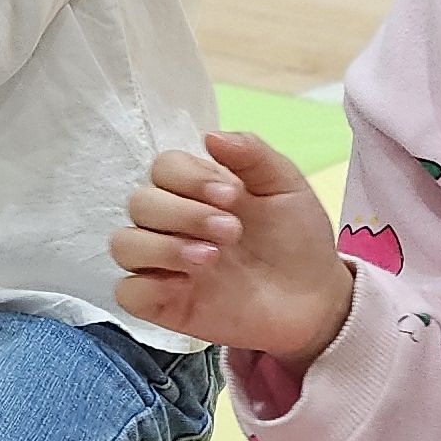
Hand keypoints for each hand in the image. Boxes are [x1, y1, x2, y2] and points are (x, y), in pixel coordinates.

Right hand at [112, 129, 360, 359]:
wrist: (317, 299)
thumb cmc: (297, 240)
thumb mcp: (286, 187)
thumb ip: (251, 153)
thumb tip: (209, 135)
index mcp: (196, 191)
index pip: (162, 168)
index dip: (188, 177)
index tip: (231, 196)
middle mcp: (173, 224)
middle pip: (139, 203)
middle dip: (184, 214)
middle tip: (232, 231)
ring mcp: (165, 265)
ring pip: (124, 244)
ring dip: (162, 247)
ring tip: (211, 258)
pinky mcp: (164, 304)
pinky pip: (128, 293)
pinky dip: (148, 286)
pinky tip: (187, 287)